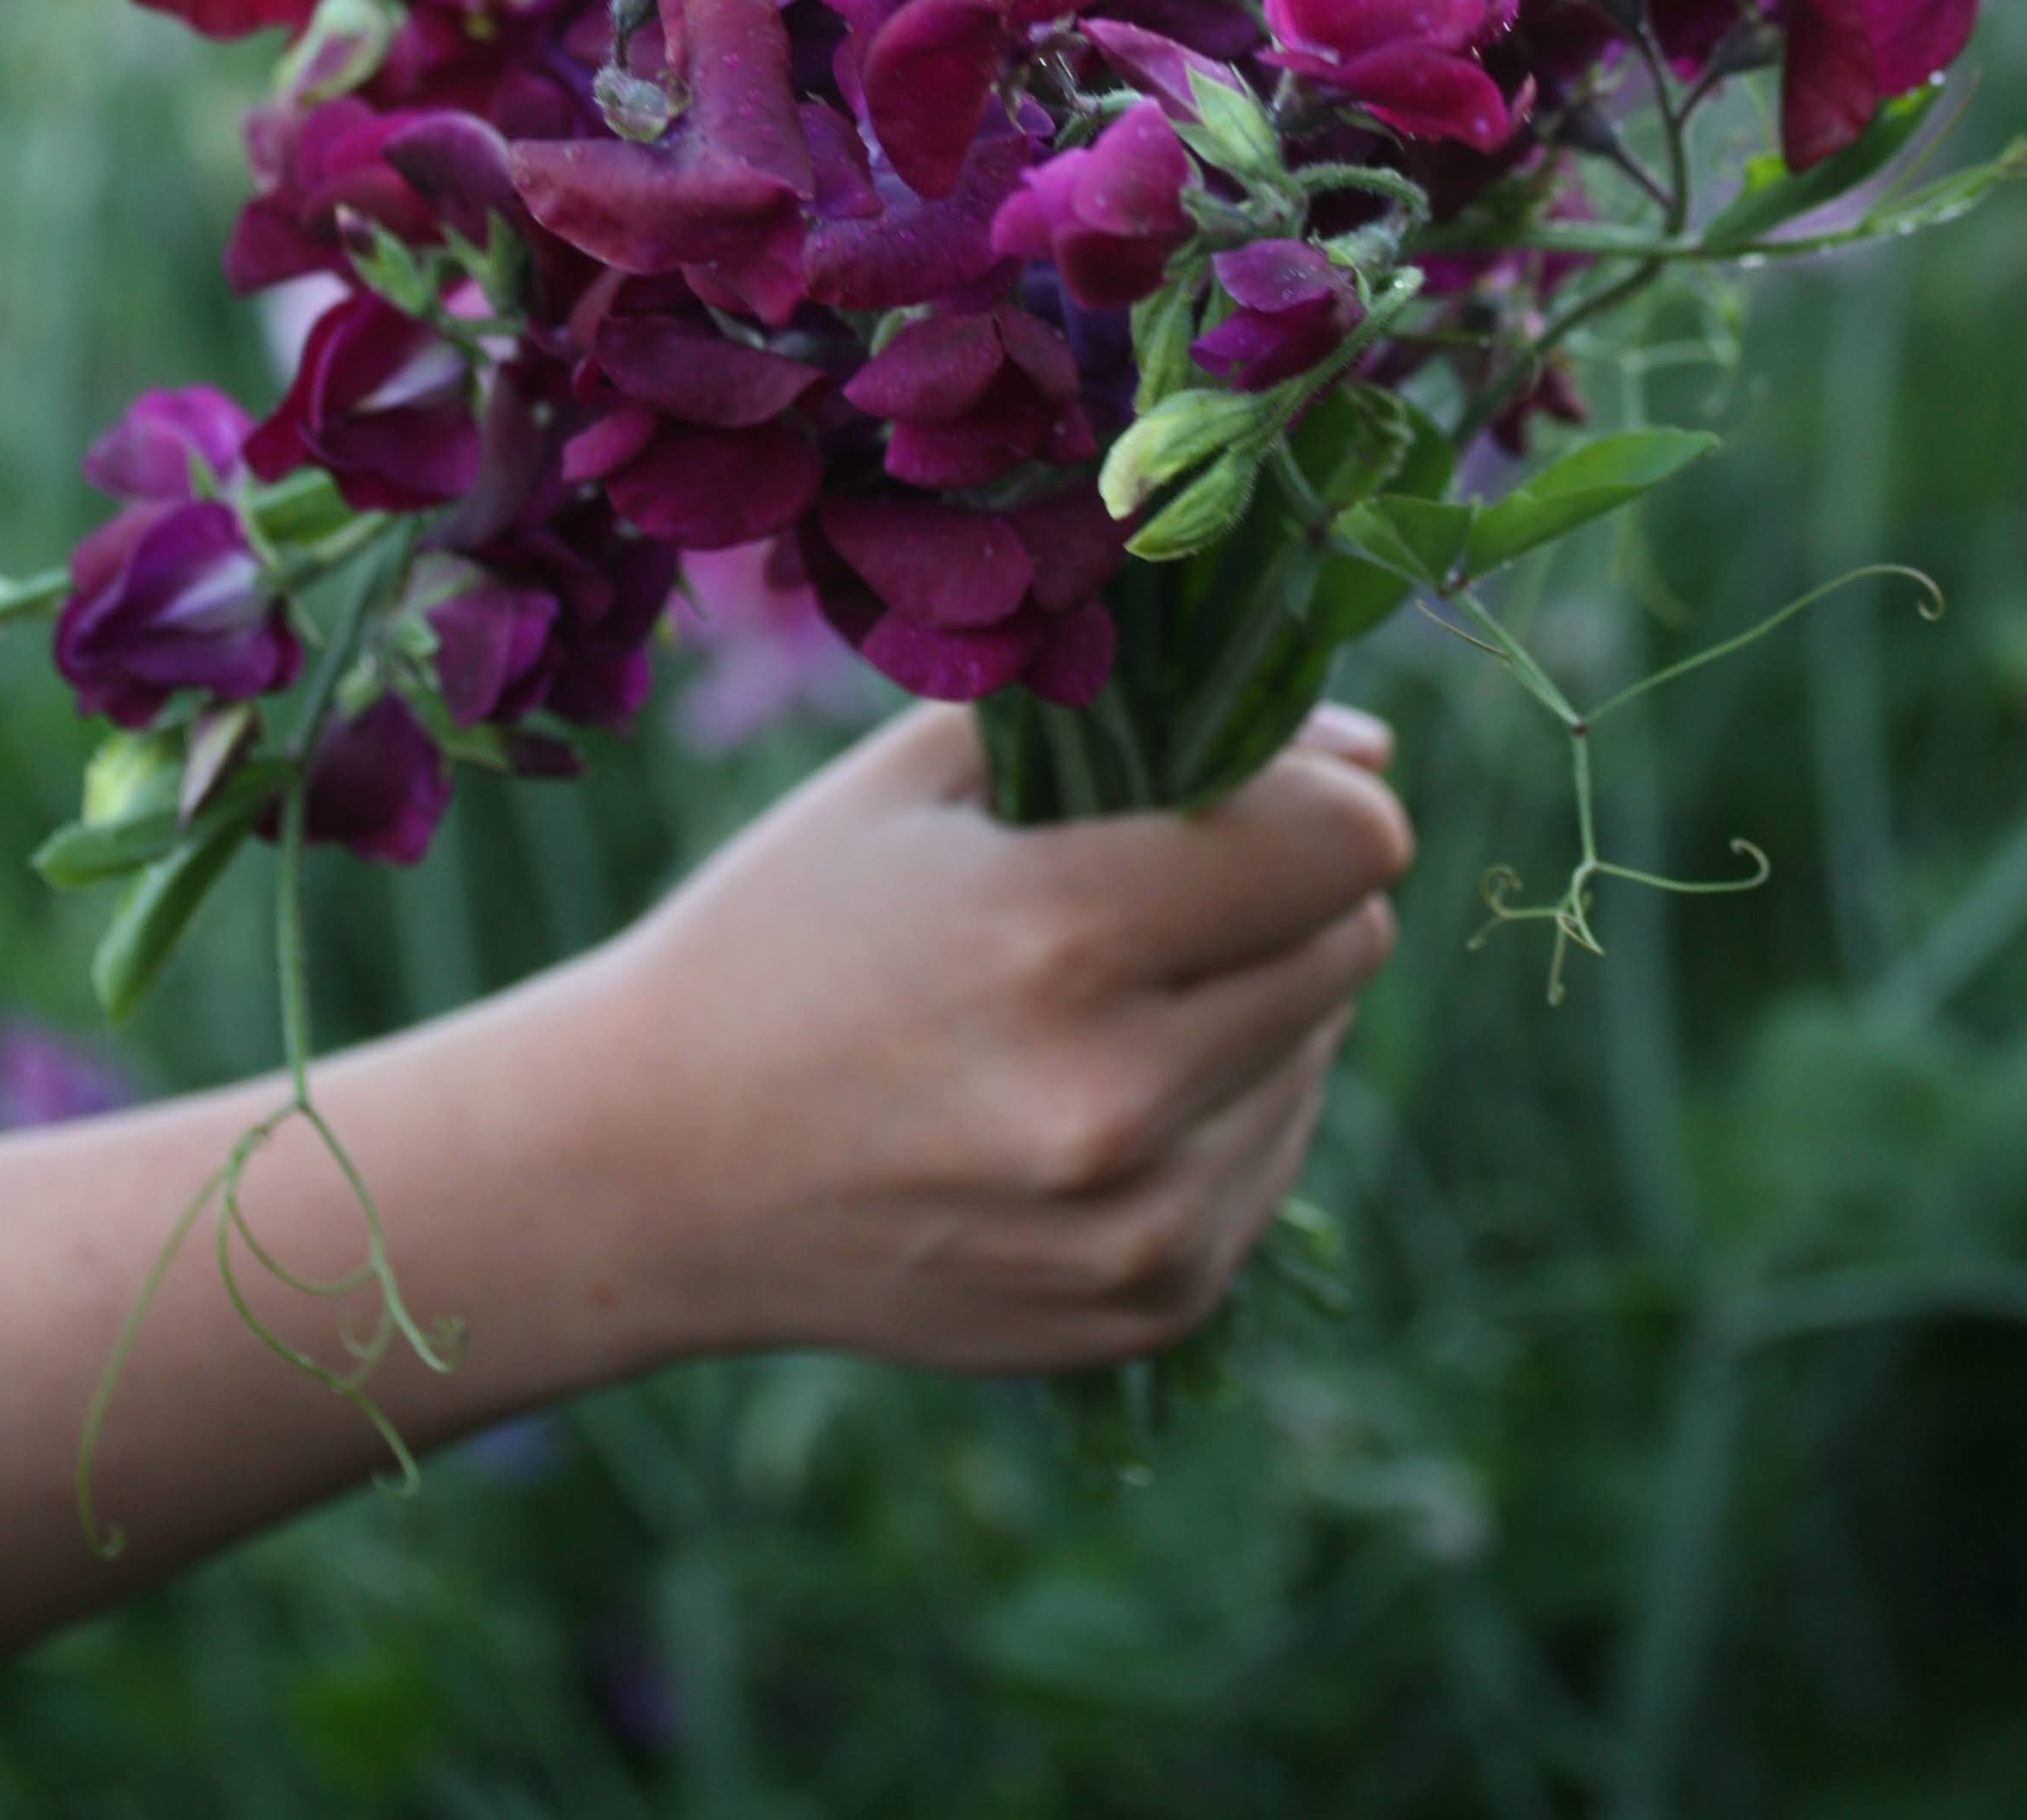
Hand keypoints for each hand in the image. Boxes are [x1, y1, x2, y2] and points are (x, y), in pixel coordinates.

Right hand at [563, 698, 1409, 1373]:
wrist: (656, 1171)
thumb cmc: (786, 932)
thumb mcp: (926, 778)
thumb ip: (1142, 723)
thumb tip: (1369, 752)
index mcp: (1058, 936)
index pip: (1345, 842)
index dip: (1315, 787)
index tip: (1243, 775)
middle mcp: (1117, 1100)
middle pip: (1351, 936)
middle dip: (1283, 884)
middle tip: (1148, 877)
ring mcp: (1139, 1226)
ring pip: (1322, 1044)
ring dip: (1253, 991)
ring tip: (1090, 987)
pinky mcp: (1150, 1302)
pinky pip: (1275, 1148)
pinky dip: (1221, 1095)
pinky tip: (1086, 1081)